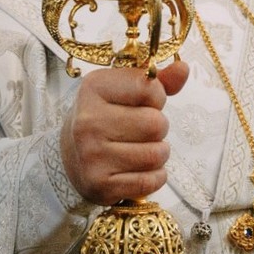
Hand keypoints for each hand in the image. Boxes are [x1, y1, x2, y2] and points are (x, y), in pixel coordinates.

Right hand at [60, 60, 188, 205]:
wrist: (70, 156)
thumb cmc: (106, 117)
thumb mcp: (124, 91)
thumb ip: (156, 81)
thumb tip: (183, 68)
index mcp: (94, 88)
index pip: (151, 89)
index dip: (156, 98)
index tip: (142, 104)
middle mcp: (88, 121)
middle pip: (157, 125)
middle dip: (158, 129)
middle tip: (141, 131)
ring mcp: (92, 155)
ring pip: (156, 155)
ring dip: (158, 154)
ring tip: (141, 150)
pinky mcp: (99, 185)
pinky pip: (150, 181)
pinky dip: (154, 177)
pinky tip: (138, 170)